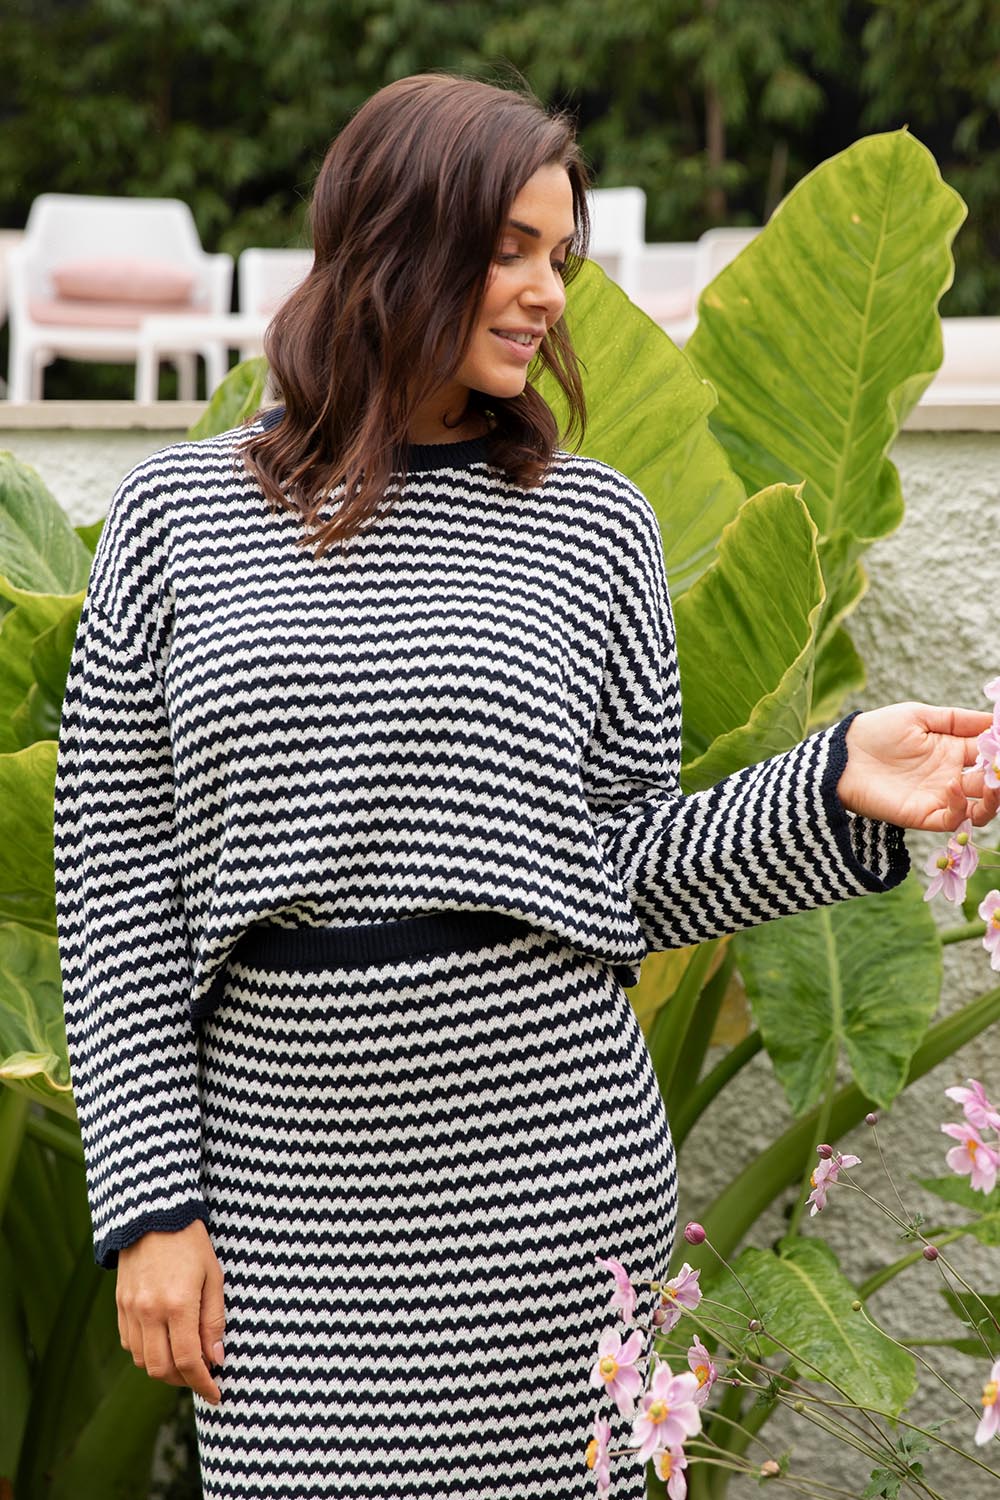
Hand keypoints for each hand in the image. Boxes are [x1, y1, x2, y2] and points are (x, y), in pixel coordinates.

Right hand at [117, 1218, 224, 1403]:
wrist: (154, 1213)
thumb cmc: (191, 1242)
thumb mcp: (213, 1276)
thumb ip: (214, 1320)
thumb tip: (216, 1359)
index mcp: (178, 1304)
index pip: (188, 1361)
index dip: (203, 1383)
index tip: (216, 1393)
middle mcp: (149, 1312)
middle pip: (162, 1369)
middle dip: (184, 1381)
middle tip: (202, 1377)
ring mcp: (131, 1310)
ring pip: (143, 1361)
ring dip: (165, 1369)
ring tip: (185, 1361)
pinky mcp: (120, 1305)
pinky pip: (130, 1344)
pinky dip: (147, 1353)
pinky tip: (164, 1343)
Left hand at [837, 703, 999, 832]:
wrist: (843, 755)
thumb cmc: (877, 731)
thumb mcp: (919, 716)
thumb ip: (957, 719)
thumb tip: (995, 718)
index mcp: (953, 751)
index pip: (989, 754)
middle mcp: (951, 776)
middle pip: (991, 784)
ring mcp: (939, 797)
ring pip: (981, 809)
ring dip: (994, 798)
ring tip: (995, 783)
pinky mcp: (922, 815)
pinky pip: (952, 819)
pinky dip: (960, 806)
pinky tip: (953, 784)